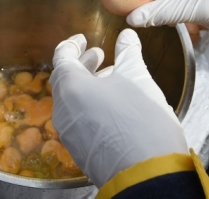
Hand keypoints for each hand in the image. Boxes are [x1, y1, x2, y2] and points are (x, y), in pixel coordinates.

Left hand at [50, 29, 187, 186]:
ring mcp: (68, 131)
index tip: (82, 39)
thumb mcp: (137, 78)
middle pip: (64, 79)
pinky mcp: (78, 148)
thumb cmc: (140, 119)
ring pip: (71, 100)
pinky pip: (77, 119)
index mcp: (70, 87)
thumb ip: (128, 53)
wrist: (146, 173)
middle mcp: (62, 109)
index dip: (72, 45)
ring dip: (87, 84)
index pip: (62, 57)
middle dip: (82, 64)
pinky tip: (110, 105)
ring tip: (110, 77)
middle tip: (99, 55)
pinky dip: (88, 104)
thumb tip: (126, 36)